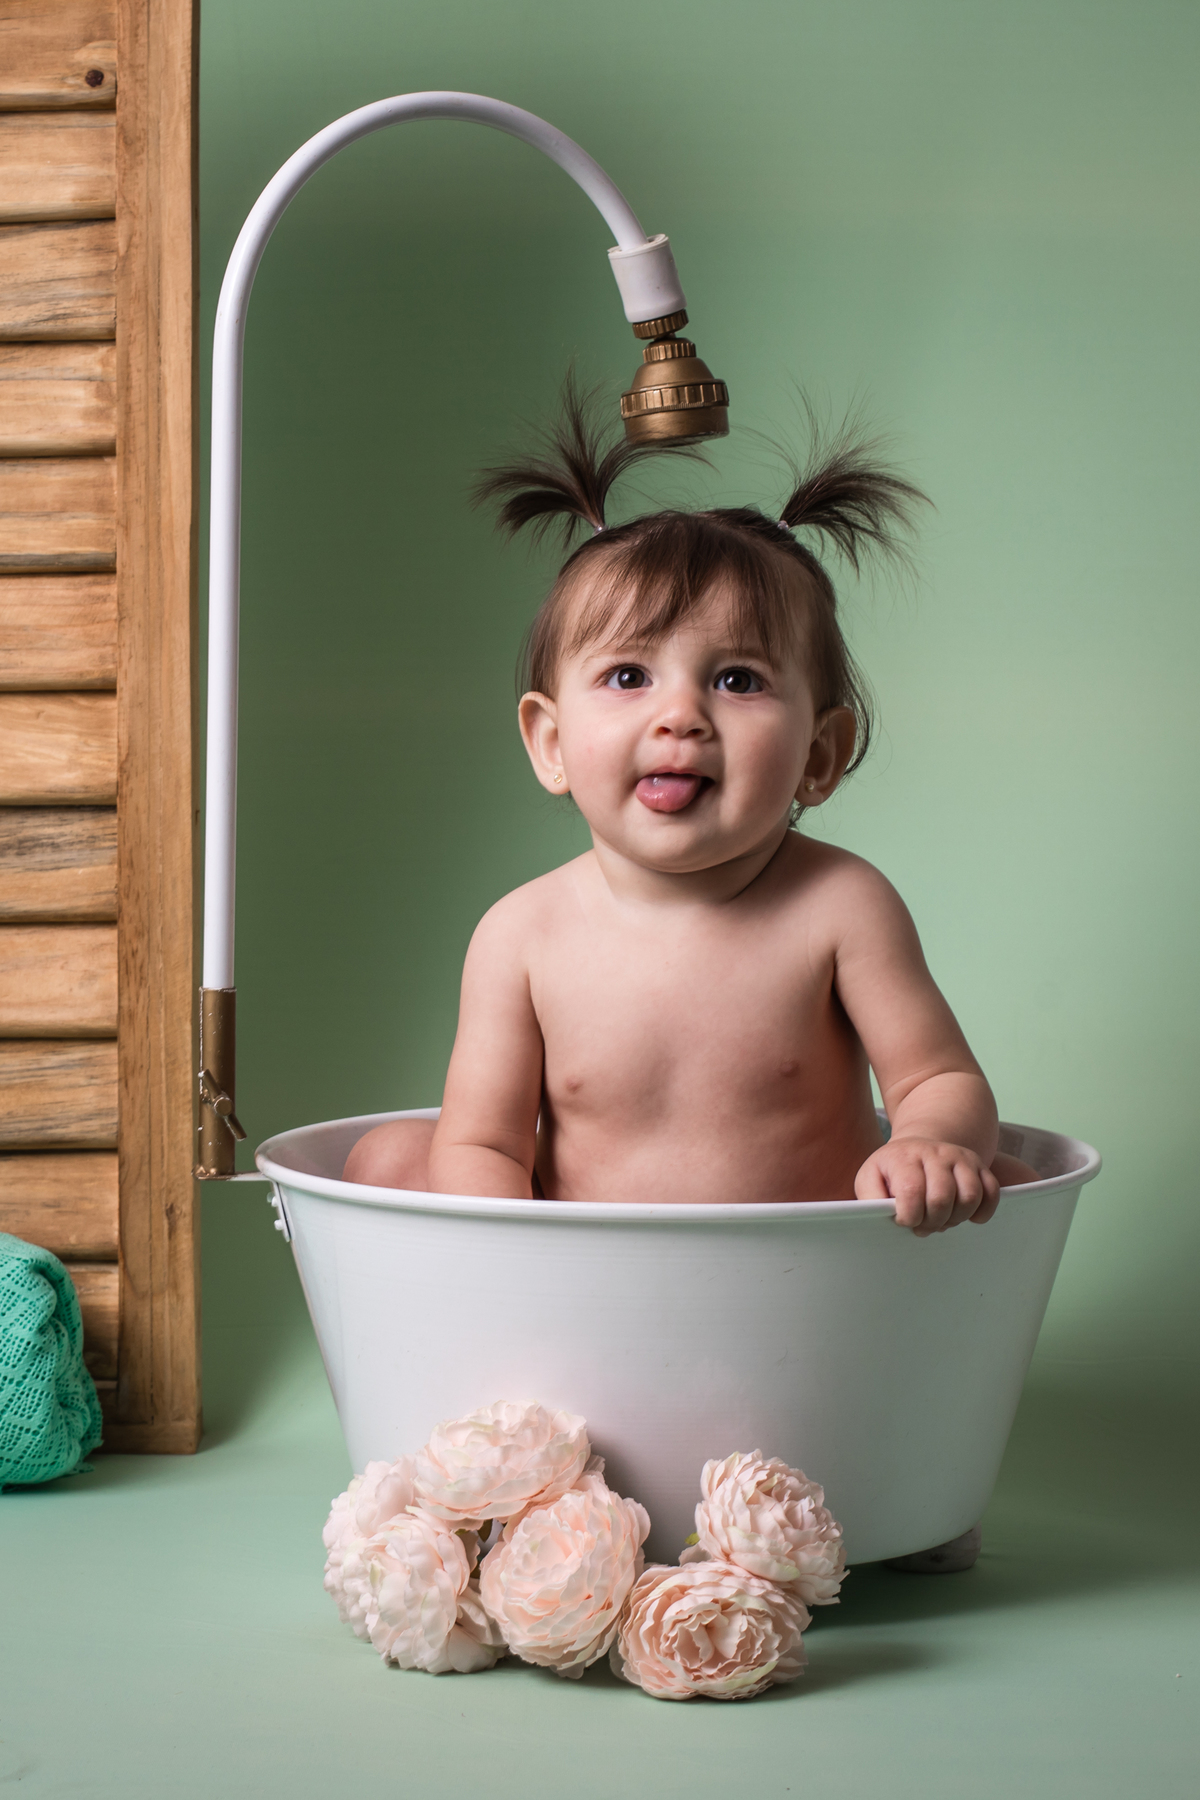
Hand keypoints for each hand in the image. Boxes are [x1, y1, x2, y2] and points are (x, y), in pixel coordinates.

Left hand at [854, 1137, 999, 1234]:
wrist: (918, 1146)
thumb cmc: (892, 1171)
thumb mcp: (870, 1178)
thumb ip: (870, 1197)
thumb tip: (880, 1214)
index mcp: (903, 1157)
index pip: (911, 1190)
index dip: (909, 1215)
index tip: (904, 1220)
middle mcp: (934, 1153)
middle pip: (942, 1197)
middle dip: (932, 1221)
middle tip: (924, 1225)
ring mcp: (960, 1157)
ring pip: (970, 1196)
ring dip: (956, 1218)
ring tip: (942, 1220)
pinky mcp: (979, 1165)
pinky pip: (991, 1192)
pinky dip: (982, 1212)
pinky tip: (967, 1216)